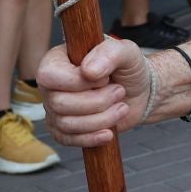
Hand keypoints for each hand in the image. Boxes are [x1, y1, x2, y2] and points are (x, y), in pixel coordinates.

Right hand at [37, 37, 151, 146]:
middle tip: (119, 92)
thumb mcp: (127, 52)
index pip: (49, 75)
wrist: (140, 92)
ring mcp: (55, 108)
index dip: (79, 82)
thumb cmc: (128, 68)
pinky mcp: (64, 129)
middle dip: (97, 102)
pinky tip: (109, 132)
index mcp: (57, 60)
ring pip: (66, 124)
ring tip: (121, 107)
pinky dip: (91, 138)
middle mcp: (51, 85)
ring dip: (101, 119)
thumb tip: (89, 71)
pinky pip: (68, 139)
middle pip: (59, 103)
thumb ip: (109, 53)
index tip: (105, 78)